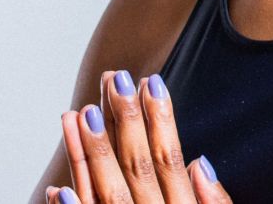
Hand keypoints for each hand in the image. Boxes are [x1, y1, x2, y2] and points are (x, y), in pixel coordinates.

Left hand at [45, 70, 231, 203]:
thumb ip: (215, 202)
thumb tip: (201, 161)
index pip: (169, 159)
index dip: (160, 119)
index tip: (151, 81)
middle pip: (137, 167)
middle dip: (126, 121)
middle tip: (116, 79)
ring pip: (107, 193)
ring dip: (91, 155)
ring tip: (79, 114)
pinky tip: (57, 187)